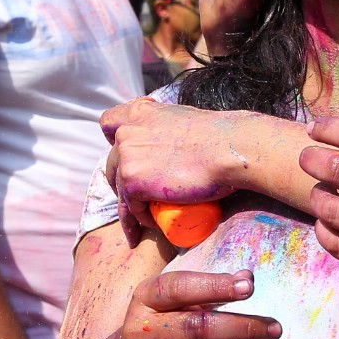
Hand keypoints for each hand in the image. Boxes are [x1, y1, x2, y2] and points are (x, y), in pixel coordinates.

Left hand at [101, 100, 247, 241]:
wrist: (228, 150)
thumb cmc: (219, 136)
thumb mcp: (185, 118)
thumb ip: (169, 124)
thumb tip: (175, 140)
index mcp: (140, 113)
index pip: (110, 122)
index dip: (115, 140)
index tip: (127, 153)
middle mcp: (127, 132)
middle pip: (112, 162)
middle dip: (122, 180)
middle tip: (137, 196)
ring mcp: (127, 157)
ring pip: (120, 189)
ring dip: (130, 206)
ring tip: (141, 222)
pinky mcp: (133, 182)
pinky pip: (130, 208)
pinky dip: (140, 219)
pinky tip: (151, 225)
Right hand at [108, 270, 278, 338]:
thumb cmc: (164, 324)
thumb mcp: (178, 301)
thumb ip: (212, 288)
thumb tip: (247, 278)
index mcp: (146, 299)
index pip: (178, 288)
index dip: (214, 286)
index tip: (249, 289)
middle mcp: (140, 332)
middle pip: (195, 329)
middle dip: (240, 329)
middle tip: (275, 330)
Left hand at [298, 116, 338, 294]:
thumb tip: (327, 128)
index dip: (332, 129)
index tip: (313, 128)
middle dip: (315, 160)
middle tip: (306, 158)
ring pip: (335, 211)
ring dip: (318, 196)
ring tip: (320, 192)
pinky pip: (337, 243)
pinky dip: (323, 228)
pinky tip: (326, 221)